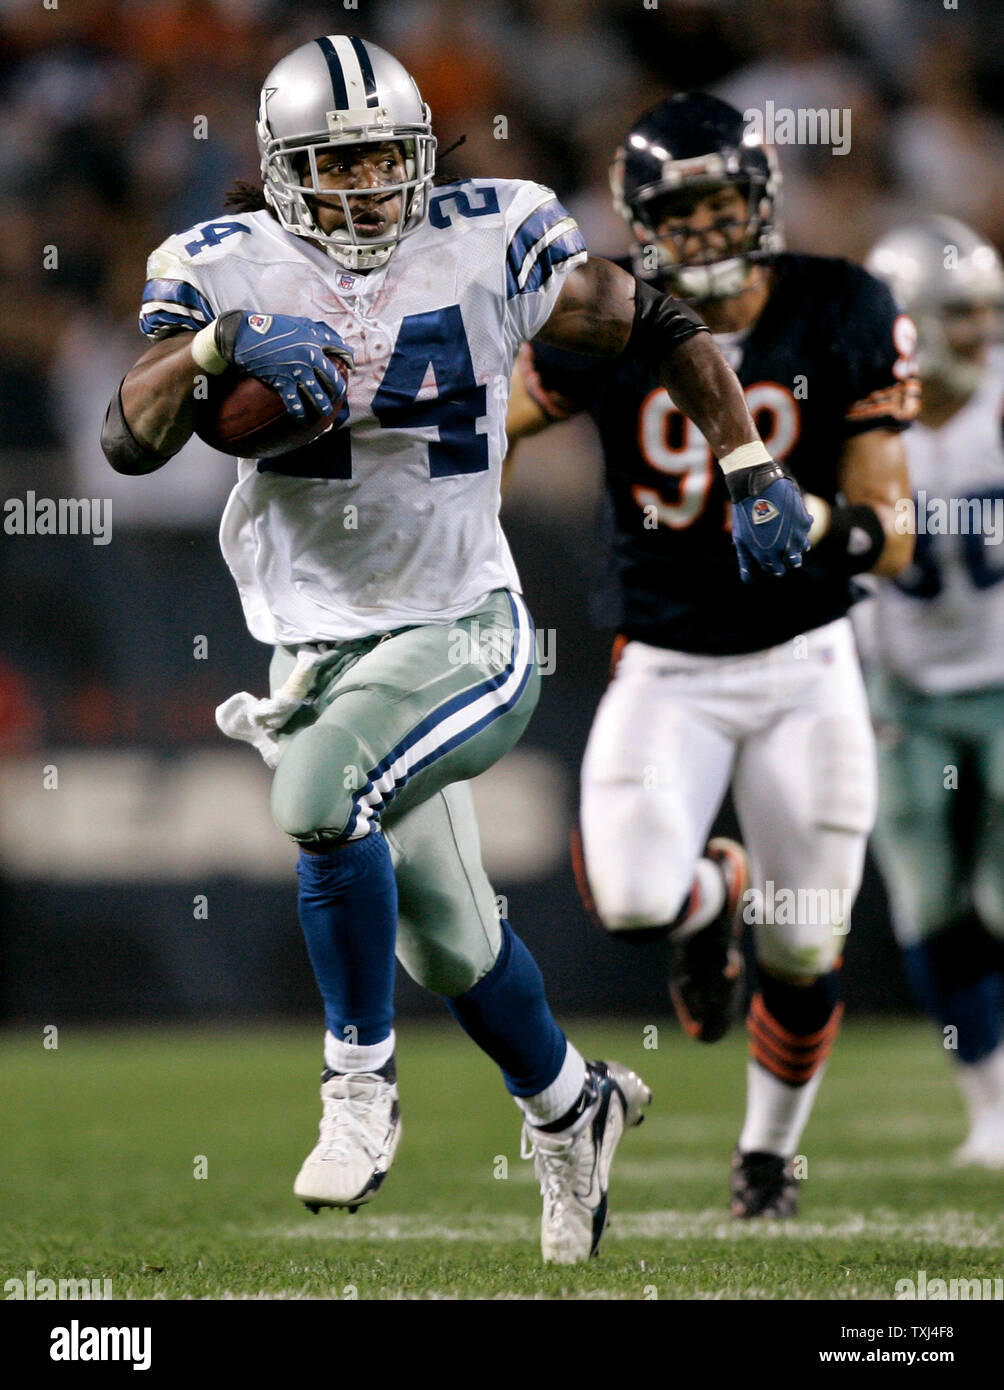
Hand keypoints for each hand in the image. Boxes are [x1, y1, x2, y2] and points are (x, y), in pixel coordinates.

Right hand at [215, 311, 353, 420]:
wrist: (244, 336)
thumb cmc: (270, 327)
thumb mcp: (296, 322)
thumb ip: (315, 330)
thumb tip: (332, 339)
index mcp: (314, 340)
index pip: (339, 349)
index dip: (348, 359)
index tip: (349, 367)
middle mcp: (309, 356)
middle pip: (332, 378)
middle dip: (338, 390)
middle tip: (338, 396)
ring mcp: (297, 371)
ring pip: (317, 395)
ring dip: (323, 407)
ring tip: (325, 412)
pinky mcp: (283, 382)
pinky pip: (295, 403)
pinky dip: (299, 414)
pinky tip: (301, 420)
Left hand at [727, 461, 812, 582]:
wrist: (757, 486)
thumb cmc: (745, 513)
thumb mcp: (741, 539)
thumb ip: (747, 561)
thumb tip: (749, 581)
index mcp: (767, 555)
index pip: (777, 571)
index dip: (773, 565)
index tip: (769, 557)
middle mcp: (784, 548)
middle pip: (793, 563)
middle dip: (787, 559)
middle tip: (779, 547)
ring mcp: (796, 535)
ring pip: (803, 549)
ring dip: (795, 544)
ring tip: (784, 532)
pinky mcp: (804, 521)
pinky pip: (806, 531)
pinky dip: (799, 528)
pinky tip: (789, 519)